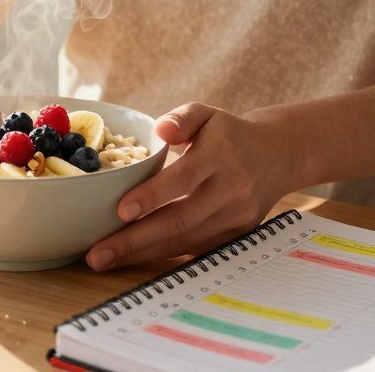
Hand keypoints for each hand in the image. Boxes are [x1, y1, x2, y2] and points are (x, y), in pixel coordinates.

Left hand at [85, 103, 301, 270]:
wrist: (276, 155)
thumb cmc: (229, 133)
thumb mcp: (206, 113)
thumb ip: (182, 118)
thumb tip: (161, 130)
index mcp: (220, 155)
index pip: (183, 178)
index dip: (151, 196)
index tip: (120, 211)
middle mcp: (231, 189)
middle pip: (180, 220)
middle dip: (135, 240)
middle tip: (97, 254)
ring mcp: (237, 217)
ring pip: (185, 241)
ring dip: (143, 254)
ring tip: (105, 260)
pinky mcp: (237, 235)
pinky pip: (196, 249)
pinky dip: (163, 256)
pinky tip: (134, 258)